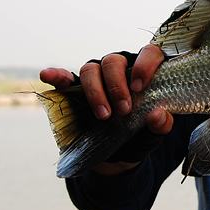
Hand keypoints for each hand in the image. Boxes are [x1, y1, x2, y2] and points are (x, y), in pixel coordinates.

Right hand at [39, 45, 173, 173]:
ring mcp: (96, 78)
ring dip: (95, 91)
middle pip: (114, 61)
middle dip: (117, 85)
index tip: (140, 86)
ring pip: (91, 70)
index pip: (148, 53)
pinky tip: (48, 76)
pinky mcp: (74, 91)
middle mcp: (119, 69)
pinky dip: (56, 75)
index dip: (145, 65)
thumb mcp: (154, 133)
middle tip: (123, 110)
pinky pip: (64, 78)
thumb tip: (158, 114)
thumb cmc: (140, 135)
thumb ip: (161, 124)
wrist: (117, 156)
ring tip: (103, 116)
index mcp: (143, 73)